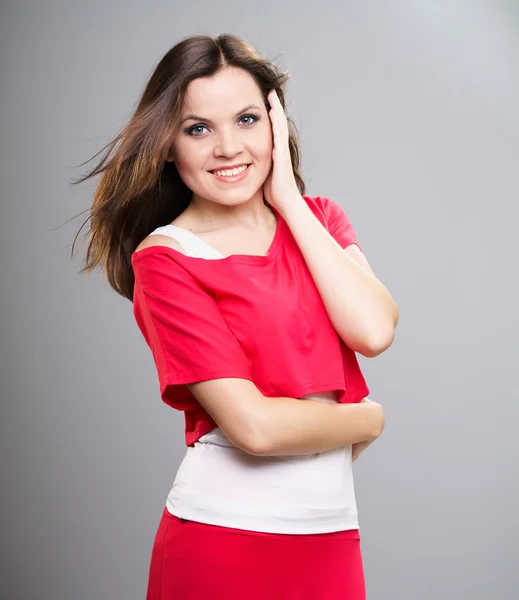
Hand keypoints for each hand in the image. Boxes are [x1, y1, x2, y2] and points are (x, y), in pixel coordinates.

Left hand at [262, 89, 300, 210]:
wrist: (285, 203)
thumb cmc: (274, 192)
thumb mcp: (262, 174)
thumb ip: (256, 164)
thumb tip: (243, 162)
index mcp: (276, 152)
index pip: (273, 129)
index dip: (270, 116)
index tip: (263, 103)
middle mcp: (281, 149)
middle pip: (278, 123)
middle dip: (274, 107)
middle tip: (269, 91)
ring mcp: (282, 152)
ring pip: (280, 126)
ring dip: (276, 110)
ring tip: (271, 96)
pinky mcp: (281, 157)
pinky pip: (279, 136)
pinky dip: (276, 124)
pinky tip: (273, 114)